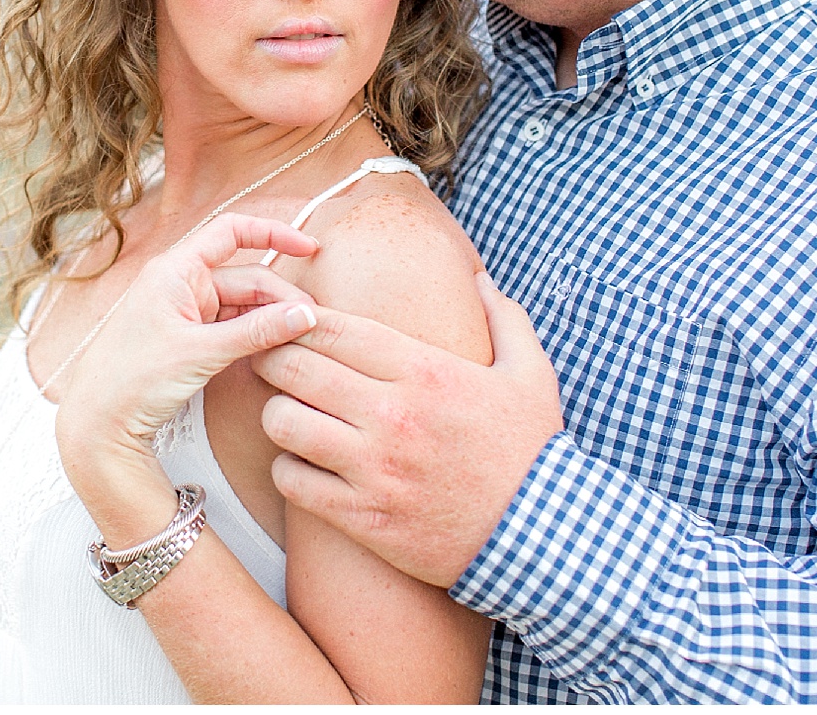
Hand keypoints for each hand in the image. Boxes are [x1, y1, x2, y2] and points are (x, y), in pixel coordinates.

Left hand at [55, 213, 321, 518]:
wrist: (97, 422)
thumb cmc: (134, 379)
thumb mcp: (200, 353)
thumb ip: (255, 332)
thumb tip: (306, 315)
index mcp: (175, 269)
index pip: (231, 231)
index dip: (273, 232)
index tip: (308, 248)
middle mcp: (179, 283)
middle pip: (245, 276)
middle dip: (280, 297)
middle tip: (314, 325)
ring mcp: (183, 311)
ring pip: (241, 305)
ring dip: (270, 319)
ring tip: (301, 341)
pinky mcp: (186, 338)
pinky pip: (230, 326)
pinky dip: (254, 335)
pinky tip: (276, 350)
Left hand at [252, 272, 562, 587]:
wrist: (542, 539)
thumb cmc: (532, 453)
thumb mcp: (531, 375)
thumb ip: (503, 318)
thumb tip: (478, 277)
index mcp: (426, 371)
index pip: (334, 329)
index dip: (300, 321)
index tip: (294, 325)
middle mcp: (394, 415)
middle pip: (295, 367)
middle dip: (273, 358)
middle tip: (274, 363)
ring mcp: (376, 469)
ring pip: (284, 423)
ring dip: (279, 414)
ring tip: (291, 416)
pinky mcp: (364, 518)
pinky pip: (293, 482)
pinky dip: (289, 470)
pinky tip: (306, 466)